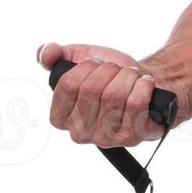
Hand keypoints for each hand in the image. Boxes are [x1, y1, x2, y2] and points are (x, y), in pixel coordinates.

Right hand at [37, 42, 165, 146]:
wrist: (144, 82)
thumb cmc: (111, 76)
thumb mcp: (80, 59)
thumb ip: (54, 54)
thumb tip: (46, 54)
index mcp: (61, 117)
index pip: (68, 84)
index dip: (87, 66)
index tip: (97, 65)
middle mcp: (80, 133)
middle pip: (93, 88)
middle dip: (110, 69)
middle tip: (118, 71)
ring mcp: (106, 138)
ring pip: (115, 94)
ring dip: (128, 76)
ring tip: (132, 77)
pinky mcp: (132, 137)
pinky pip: (136, 103)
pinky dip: (144, 85)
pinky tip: (144, 84)